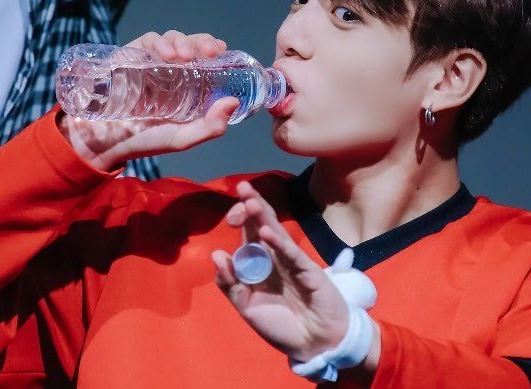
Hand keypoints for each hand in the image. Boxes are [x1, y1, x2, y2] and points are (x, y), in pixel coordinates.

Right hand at [58, 30, 240, 170]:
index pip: (205, 59)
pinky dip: (159, 42)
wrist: (104, 141)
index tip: (222, 51)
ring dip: (182, 42)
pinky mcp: (130, 55)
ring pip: (172, 38)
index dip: (214, 50)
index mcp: (187, 85)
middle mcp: (171, 70)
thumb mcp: (182, 138)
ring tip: (185, 56)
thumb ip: (210, 127)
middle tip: (210, 51)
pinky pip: (148, 40)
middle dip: (203, 42)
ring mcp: (150, 61)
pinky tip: (166, 54)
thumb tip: (233, 103)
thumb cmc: (144, 140)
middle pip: (191, 44)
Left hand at [210, 181, 350, 361]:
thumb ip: (230, 284)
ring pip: (277, 233)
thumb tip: (217, 253)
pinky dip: (279, 244)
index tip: (230, 216)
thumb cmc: (282, 325)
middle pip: (263, 225)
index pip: (249, 235)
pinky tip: (267, 232)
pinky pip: (292, 255)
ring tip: (251, 201)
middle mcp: (276, 258)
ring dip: (264, 216)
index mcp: (261, 264)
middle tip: (242, 186)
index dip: (241, 220)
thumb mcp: (247, 307)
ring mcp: (293, 262)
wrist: (313, 344)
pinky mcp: (309, 272)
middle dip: (253, 205)